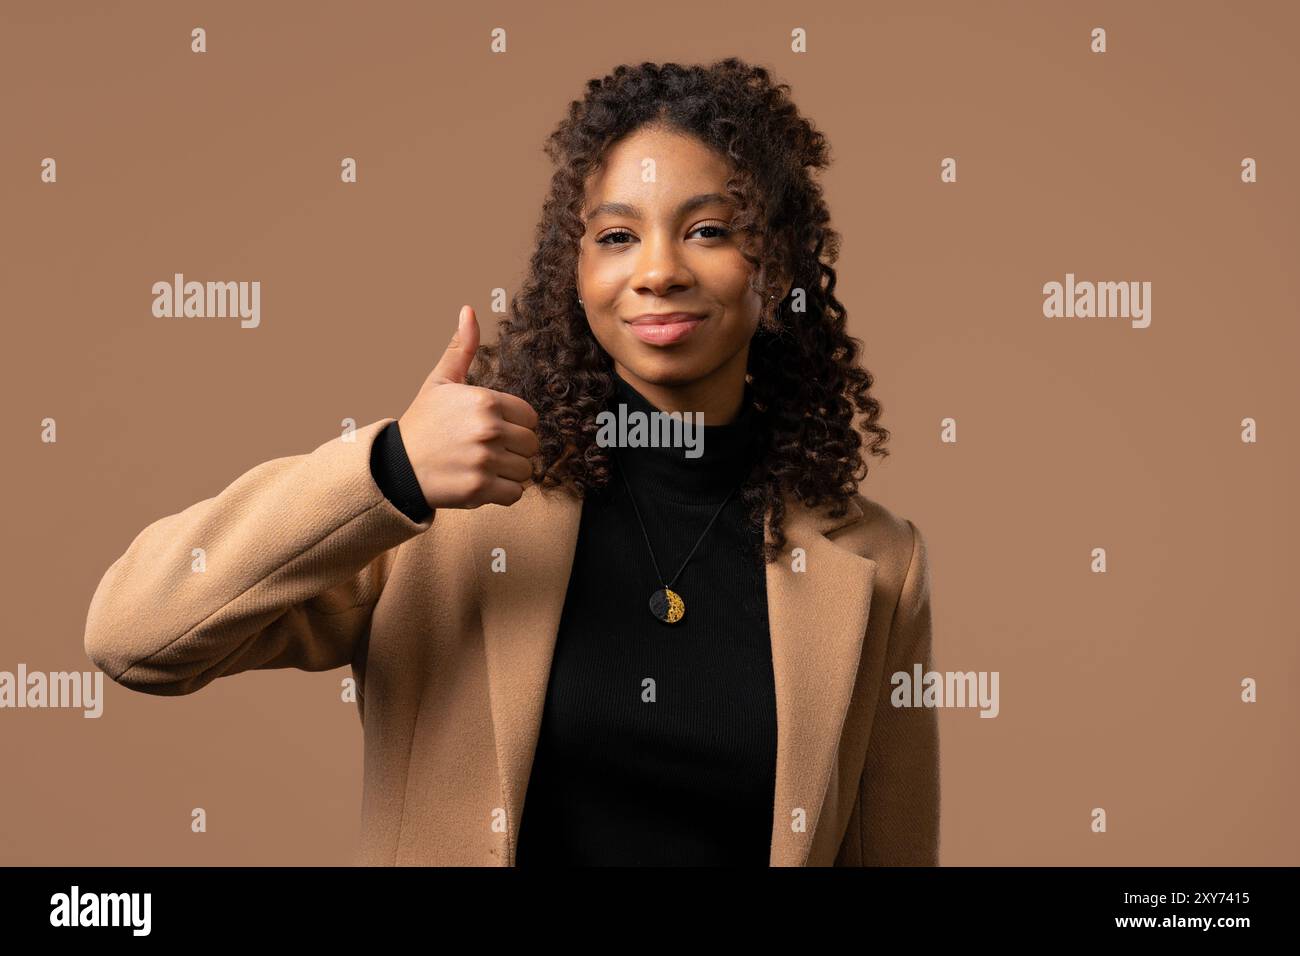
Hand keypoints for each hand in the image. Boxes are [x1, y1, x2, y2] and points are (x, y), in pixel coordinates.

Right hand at [396, 305, 539, 509]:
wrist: (397, 468)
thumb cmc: (423, 424)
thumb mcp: (440, 381)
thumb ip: (462, 348)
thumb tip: (469, 310)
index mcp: (485, 401)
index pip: (530, 417)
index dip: (514, 425)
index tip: (491, 429)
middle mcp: (488, 429)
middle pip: (532, 445)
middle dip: (514, 450)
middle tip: (485, 450)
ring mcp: (485, 461)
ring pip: (526, 470)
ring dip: (509, 473)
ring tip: (482, 466)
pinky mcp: (480, 489)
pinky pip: (516, 494)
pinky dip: (503, 493)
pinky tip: (481, 483)